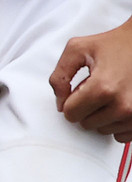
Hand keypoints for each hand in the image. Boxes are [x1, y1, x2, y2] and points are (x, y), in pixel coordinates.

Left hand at [51, 18, 131, 140]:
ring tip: (108, 93)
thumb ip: (59, 76)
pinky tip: (117, 104)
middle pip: (86, 123)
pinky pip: (120, 136)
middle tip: (95, 87)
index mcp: (103, 88)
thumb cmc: (112, 45)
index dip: (69, 100)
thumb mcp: (76, 49)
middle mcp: (122, 106)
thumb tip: (60, 102)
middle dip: (85, 107)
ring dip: (100, 115)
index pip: (71, 113)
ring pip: (102, 130)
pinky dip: (115, 123)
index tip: (78, 88)